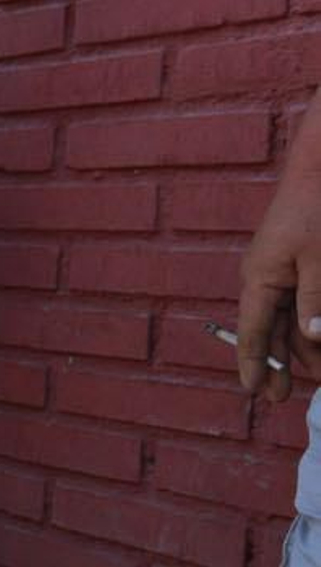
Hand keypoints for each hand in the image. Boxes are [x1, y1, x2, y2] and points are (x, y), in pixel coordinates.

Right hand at [236, 163, 320, 401]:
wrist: (317, 169)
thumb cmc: (315, 209)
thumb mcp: (318, 258)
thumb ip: (316, 300)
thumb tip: (312, 336)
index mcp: (259, 280)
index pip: (253, 332)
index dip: (254, 363)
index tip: (254, 391)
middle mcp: (262, 280)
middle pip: (267, 331)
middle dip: (276, 363)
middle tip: (279, 397)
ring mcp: (277, 271)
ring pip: (285, 319)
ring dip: (298, 347)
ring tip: (313, 374)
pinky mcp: (293, 264)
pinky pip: (297, 302)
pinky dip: (307, 322)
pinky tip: (315, 338)